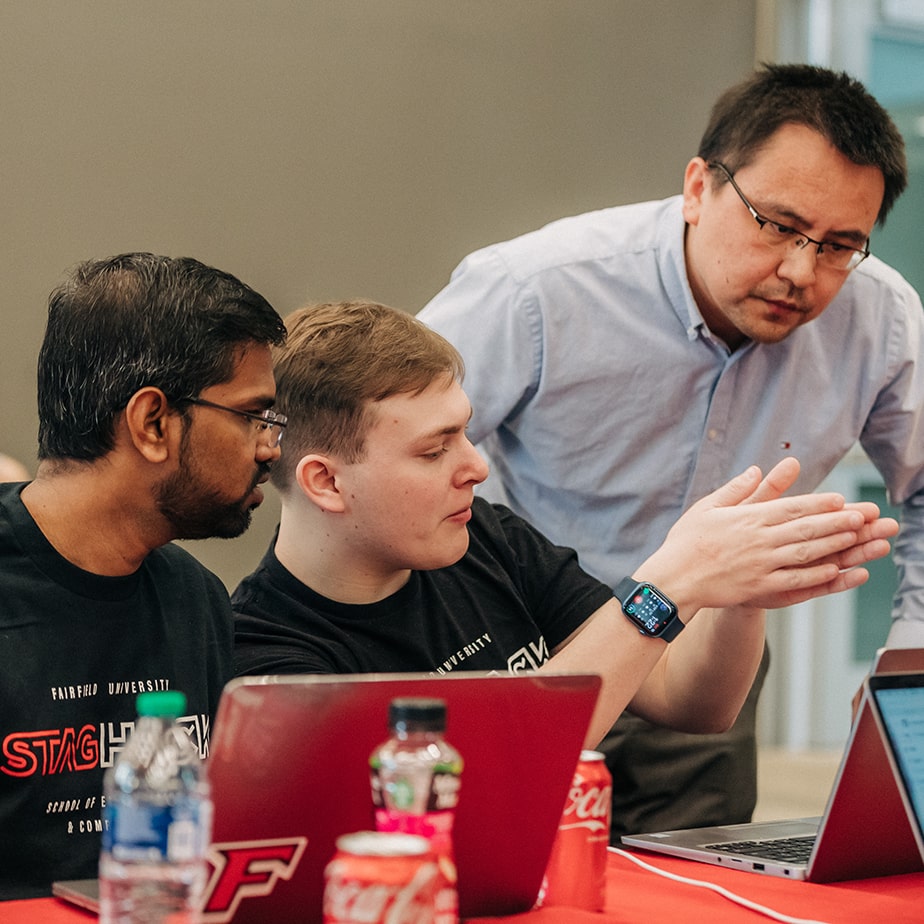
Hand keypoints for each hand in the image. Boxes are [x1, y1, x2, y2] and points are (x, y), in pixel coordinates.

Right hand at [640, 458, 896, 613]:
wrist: (674, 578)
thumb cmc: (686, 542)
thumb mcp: (707, 507)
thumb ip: (736, 489)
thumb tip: (757, 469)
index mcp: (748, 519)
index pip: (791, 507)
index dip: (819, 503)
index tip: (841, 499)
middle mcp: (760, 540)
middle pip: (806, 529)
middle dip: (837, 522)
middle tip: (863, 516)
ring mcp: (762, 565)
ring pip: (806, 553)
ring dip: (834, 544)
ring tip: (857, 538)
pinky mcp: (759, 586)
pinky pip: (794, 580)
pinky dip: (817, 574)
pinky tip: (834, 568)